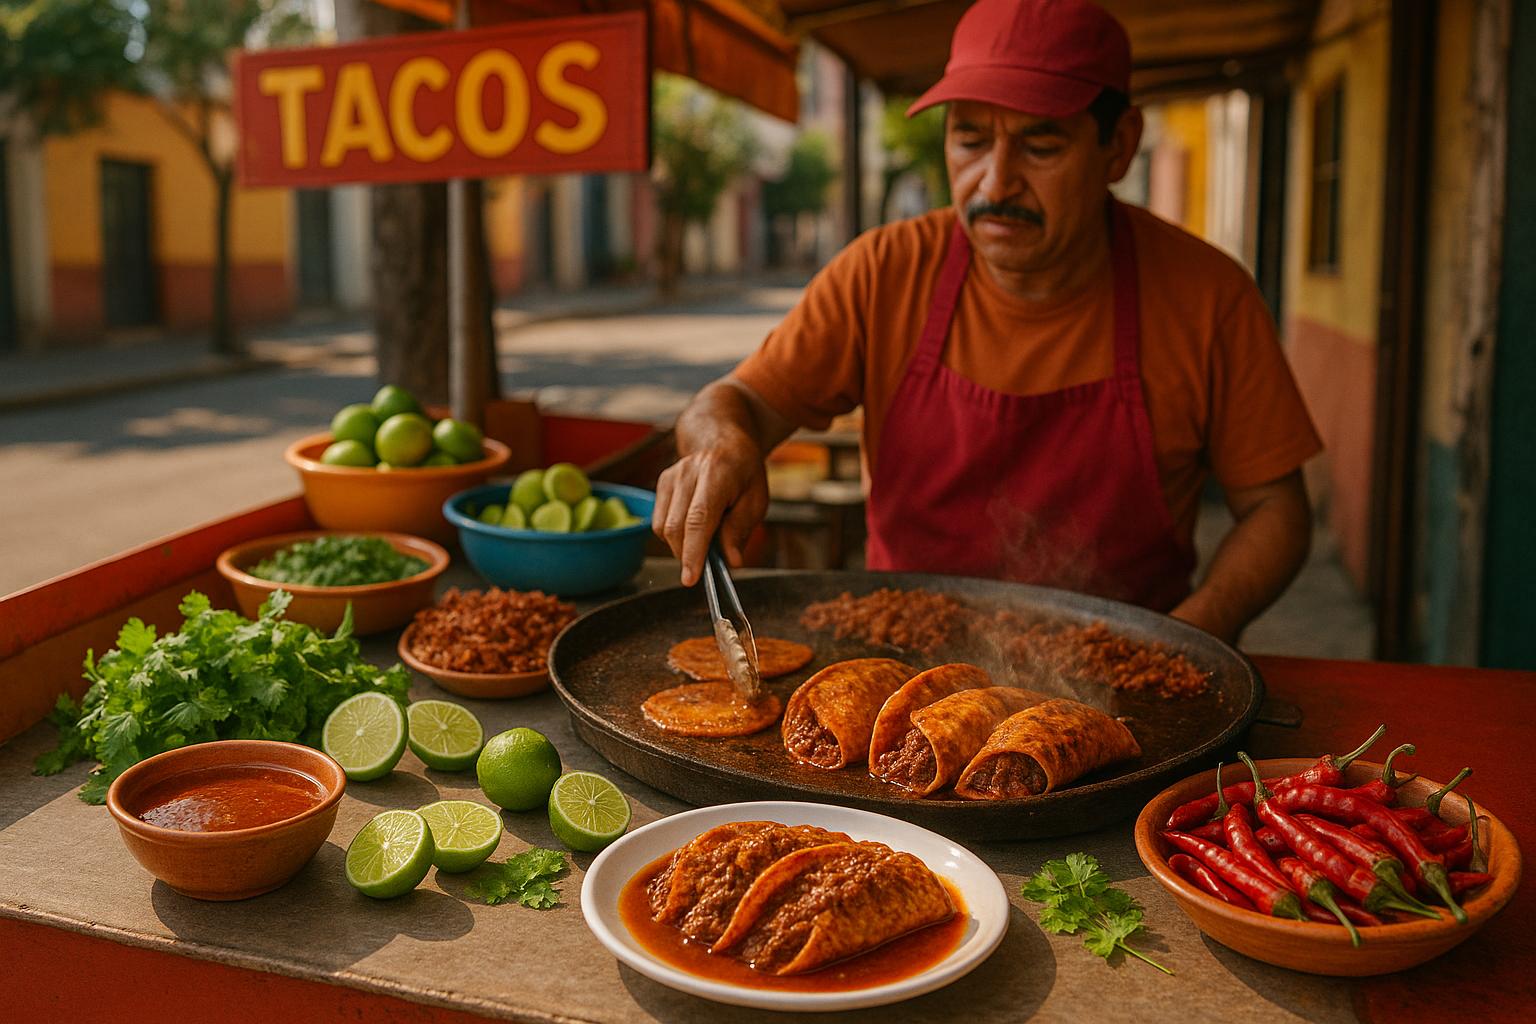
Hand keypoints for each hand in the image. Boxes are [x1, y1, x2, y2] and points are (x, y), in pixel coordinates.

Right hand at [652, 446, 769, 585]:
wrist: (722, 440)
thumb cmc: (743, 472)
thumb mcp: (756, 499)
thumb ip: (740, 529)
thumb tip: (731, 561)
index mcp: (718, 473)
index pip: (699, 519)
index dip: (693, 552)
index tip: (690, 578)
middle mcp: (689, 472)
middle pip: (677, 527)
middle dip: (687, 555)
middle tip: (705, 568)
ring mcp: (671, 476)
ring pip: (664, 528)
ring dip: (681, 546)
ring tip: (704, 542)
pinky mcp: (662, 483)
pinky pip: (660, 522)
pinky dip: (674, 535)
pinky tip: (692, 529)